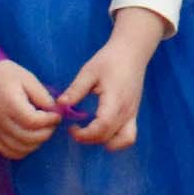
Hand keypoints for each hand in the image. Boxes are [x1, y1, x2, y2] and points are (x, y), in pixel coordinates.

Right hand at [0, 56, 63, 160]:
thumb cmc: (7, 75)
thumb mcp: (28, 79)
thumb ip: (42, 96)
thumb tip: (55, 111)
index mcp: (10, 104)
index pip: (33, 122)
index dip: (49, 121)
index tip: (56, 115)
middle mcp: (0, 120)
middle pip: (27, 138)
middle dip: (46, 132)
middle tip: (52, 123)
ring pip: (19, 148)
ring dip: (36, 143)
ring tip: (41, 130)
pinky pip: (7, 151)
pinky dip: (22, 150)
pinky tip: (29, 140)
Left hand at [62, 9, 165, 150]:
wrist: (132, 52)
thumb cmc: (109, 60)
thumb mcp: (89, 72)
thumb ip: (75, 90)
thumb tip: (60, 105)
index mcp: (115, 99)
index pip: (102, 126)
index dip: (86, 134)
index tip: (71, 128)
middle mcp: (126, 110)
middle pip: (109, 136)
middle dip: (89, 139)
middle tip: (74, 129)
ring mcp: (132, 113)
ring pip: (123, 140)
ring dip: (105, 142)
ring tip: (90, 132)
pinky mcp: (133, 114)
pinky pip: (128, 135)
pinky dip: (115, 140)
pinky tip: (101, 130)